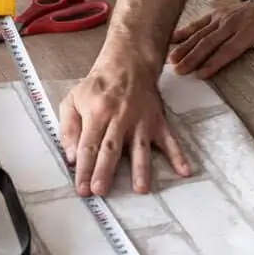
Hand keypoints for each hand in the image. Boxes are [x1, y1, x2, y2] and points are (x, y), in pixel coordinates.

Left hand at [58, 63, 191, 195]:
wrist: (128, 63)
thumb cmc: (98, 86)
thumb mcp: (73, 100)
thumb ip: (68, 129)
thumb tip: (71, 157)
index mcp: (96, 113)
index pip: (88, 145)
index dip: (84, 168)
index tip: (83, 189)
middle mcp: (119, 118)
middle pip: (111, 149)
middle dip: (105, 171)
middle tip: (101, 191)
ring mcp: (141, 121)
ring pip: (140, 148)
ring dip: (141, 169)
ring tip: (141, 189)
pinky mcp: (157, 122)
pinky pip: (169, 140)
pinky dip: (178, 155)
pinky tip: (184, 171)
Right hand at [168, 0, 253, 78]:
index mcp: (249, 30)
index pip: (229, 49)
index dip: (214, 62)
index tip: (201, 74)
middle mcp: (232, 22)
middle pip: (210, 42)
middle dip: (193, 57)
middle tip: (179, 71)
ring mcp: (222, 17)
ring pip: (201, 33)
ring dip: (185, 46)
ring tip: (172, 59)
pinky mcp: (217, 13)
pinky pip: (199, 23)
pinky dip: (185, 30)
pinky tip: (172, 39)